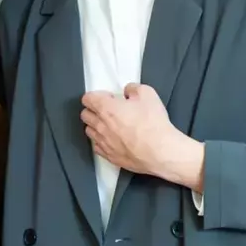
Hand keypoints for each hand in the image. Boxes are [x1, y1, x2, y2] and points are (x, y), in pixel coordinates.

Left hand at [81, 84, 203, 189]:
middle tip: (108, 110)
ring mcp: (103, 142)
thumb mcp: (147, 94)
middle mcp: (100, 125)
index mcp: (106, 108)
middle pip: (85, 114)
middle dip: (93, 109)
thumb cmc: (153, 124)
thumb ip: (133, 88)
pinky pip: (97, 147)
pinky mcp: (109, 156)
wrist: (160, 151)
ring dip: (96, 125)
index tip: (108, 97)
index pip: (87, 98)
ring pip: (89, 131)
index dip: (97, 95)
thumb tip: (128, 91)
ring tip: (110, 125)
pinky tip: (112, 139)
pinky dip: (101, 141)